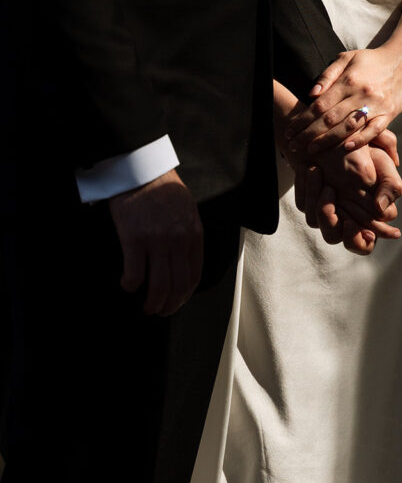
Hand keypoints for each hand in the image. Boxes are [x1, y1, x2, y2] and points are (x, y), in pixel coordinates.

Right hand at [108, 168, 203, 315]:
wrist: (142, 171)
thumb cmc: (162, 189)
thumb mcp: (187, 211)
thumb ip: (188, 235)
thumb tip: (184, 261)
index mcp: (194, 234)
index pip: (194, 275)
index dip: (185, 295)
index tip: (176, 302)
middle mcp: (178, 241)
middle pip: (178, 286)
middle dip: (169, 305)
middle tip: (159, 311)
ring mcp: (157, 241)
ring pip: (158, 286)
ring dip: (152, 303)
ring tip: (146, 307)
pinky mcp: (134, 240)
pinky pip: (134, 274)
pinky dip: (130, 285)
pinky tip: (127, 284)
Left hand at [285, 47, 401, 156]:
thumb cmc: (371, 61)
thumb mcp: (346, 58)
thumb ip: (327, 75)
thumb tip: (311, 94)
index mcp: (348, 80)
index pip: (320, 104)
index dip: (303, 119)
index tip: (291, 130)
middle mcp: (361, 94)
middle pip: (331, 118)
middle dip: (309, 134)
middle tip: (294, 145)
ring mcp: (376, 105)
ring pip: (349, 126)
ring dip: (328, 141)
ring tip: (312, 151)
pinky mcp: (389, 114)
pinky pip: (374, 130)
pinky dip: (360, 140)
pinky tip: (346, 147)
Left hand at [294, 141, 401, 255]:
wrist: (346, 139)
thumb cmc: (370, 156)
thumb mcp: (385, 168)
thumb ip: (390, 188)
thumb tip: (380, 208)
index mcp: (368, 219)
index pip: (364, 244)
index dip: (358, 240)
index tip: (351, 223)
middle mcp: (345, 220)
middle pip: (332, 237)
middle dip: (328, 219)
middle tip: (330, 191)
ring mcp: (326, 212)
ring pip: (313, 221)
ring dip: (314, 196)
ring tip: (316, 171)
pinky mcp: (310, 201)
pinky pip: (302, 204)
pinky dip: (304, 186)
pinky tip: (309, 168)